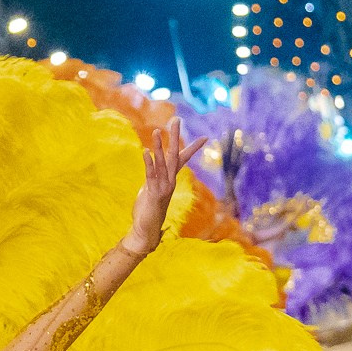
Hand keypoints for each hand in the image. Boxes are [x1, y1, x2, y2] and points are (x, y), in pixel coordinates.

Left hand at [124, 119, 211, 253]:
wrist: (146, 231)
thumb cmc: (147, 211)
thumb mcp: (151, 191)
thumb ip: (154, 180)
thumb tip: (154, 171)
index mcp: (170, 179)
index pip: (182, 159)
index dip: (192, 148)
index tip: (205, 137)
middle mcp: (170, 181)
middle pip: (174, 155)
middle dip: (175, 137)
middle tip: (176, 119)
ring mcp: (163, 187)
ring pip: (162, 163)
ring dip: (160, 147)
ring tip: (157, 131)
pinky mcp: (153, 193)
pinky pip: (151, 175)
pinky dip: (149, 163)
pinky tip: (145, 151)